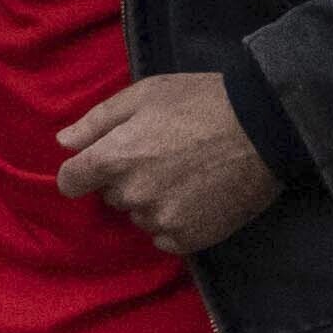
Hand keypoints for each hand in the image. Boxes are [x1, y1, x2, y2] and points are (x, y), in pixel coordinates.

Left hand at [49, 71, 279, 256]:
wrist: (267, 128)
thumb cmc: (203, 102)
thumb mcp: (146, 94)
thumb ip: (98, 120)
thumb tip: (64, 143)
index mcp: (113, 158)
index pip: (70, 181)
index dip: (85, 170)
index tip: (106, 162)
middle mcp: (131, 194)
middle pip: (112, 197)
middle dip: (129, 179)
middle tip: (165, 157)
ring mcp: (160, 219)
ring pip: (141, 216)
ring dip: (154, 201)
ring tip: (189, 176)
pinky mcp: (189, 238)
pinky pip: (166, 237)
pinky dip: (177, 222)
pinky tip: (199, 198)